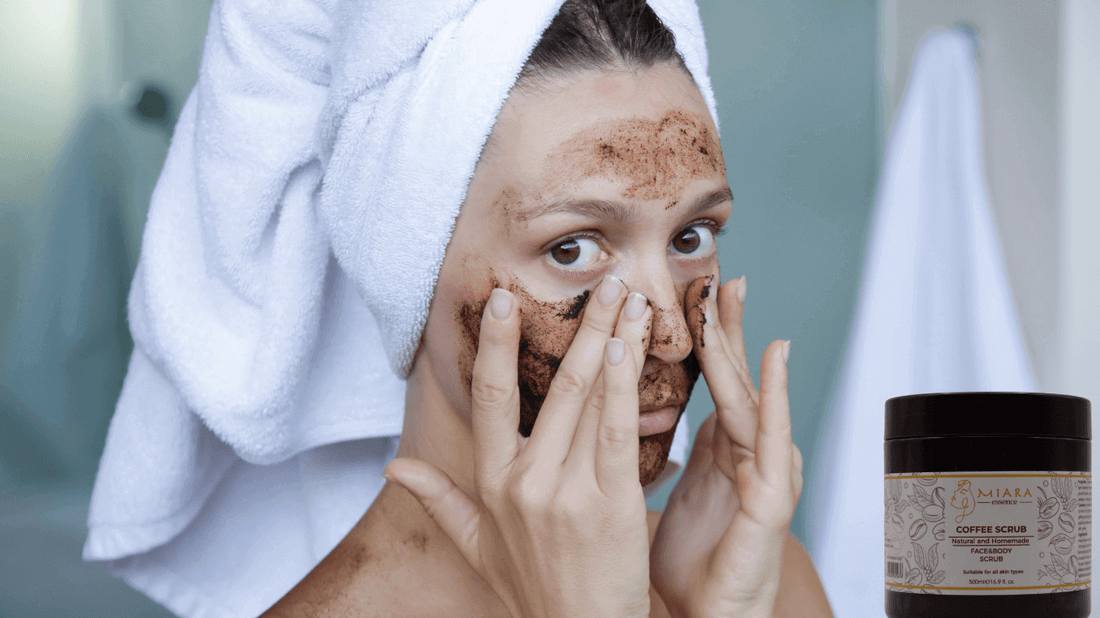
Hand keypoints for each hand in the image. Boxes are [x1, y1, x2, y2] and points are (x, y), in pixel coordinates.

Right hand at [384, 276, 655, 617]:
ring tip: (628, 298)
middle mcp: (524, 482)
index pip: (489, 399)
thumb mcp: (478, 547)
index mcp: (493, 484)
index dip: (495, 345)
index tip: (504, 298)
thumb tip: (392, 467)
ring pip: (588, 399)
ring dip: (610, 342)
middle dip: (579, 327)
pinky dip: (623, 387)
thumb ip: (439, 500)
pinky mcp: (611, 507)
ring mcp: (567, 494)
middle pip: (552, 387)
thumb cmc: (535, 590)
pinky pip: (615, 433)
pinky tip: (630, 348)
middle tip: (600, 280)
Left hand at [650, 276, 802, 617]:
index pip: (709, 382)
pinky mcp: (770, 502)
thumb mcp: (662, 494)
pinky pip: (773, 440)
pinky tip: (777, 355)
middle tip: (717, 274)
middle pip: (733, 379)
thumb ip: (656, 451)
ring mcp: (761, 476)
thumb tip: (624, 415)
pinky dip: (776, 394)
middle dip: (725, 326)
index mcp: (718, 453)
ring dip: (740, 346)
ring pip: (750, 397)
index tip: (690, 290)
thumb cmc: (683, 563)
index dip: (700, 337)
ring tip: (731, 297)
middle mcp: (744, 457)